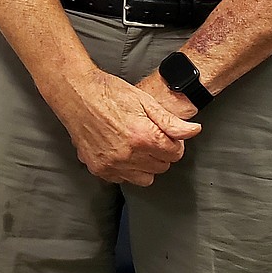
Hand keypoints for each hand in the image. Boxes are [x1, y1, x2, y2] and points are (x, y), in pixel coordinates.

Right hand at [62, 70, 199, 186]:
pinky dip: (126, 169)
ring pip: (145, 178)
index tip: (165, 134)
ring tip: (137, 146)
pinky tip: (121, 151)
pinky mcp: (99, 169)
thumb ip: (171, 122)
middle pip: (162, 167)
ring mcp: (112, 164)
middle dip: (161, 153)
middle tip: (150, 136)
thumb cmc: (110, 93)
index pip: (175, 154)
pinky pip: (123, 179)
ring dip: (146, 165)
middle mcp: (128, 155)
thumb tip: (194, 131)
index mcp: (143, 136)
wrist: (77, 95)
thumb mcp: (145, 102)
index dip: (174, 142)